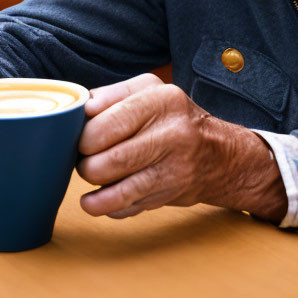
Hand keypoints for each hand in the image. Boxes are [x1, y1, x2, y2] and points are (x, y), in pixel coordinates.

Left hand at [76, 74, 286, 220]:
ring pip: (115, 187)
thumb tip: (80, 108)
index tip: (80, 136)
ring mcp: (173, 168)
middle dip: (85, 162)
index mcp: (162, 100)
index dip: (84, 135)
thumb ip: (112, 94)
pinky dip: (105, 205)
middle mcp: (172, 134)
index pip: (106, 123)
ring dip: (92, 186)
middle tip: (84, 157)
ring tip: (91, 174)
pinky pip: (125, 207)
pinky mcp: (169, 195)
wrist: (217, 154)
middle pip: (108, 159)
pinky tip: (100, 197)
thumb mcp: (150, 90)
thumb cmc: (173, 118)